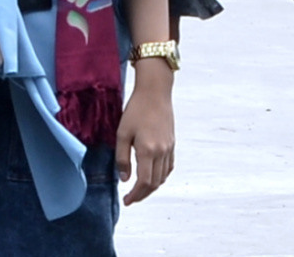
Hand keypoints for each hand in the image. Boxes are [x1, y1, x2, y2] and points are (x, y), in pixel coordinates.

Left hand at [117, 67, 177, 201]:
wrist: (155, 92)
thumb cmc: (135, 110)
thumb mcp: (122, 133)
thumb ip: (122, 158)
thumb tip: (124, 179)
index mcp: (147, 150)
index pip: (144, 182)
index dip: (135, 195)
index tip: (126, 201)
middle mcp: (161, 152)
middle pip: (154, 183)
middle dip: (142, 195)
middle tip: (131, 199)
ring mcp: (169, 148)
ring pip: (163, 177)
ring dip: (151, 187)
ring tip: (139, 189)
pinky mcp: (172, 144)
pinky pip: (168, 167)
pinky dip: (161, 176)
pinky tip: (152, 176)